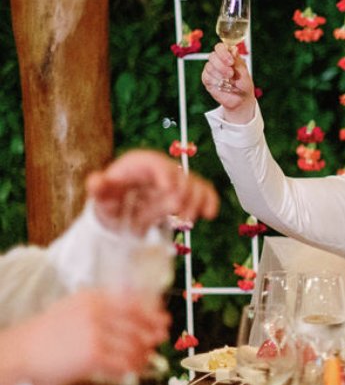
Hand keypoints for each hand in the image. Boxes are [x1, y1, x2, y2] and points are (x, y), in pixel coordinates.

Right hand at [2, 290, 168, 384]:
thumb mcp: (74, 310)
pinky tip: (132, 372)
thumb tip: (139, 313)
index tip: (164, 321)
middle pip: (139, 325)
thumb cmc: (49, 335)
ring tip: (142, 362)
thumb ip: (103, 308)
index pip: (134, 302)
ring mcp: (96, 333)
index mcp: (92, 298)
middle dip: (151, 337)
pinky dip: (131, 369)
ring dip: (142, 356)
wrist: (23, 353)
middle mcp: (96, 312)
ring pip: (134, 346)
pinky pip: (124, 364)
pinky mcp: (94, 355)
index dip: (153, 313)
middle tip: (156, 344)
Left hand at [88, 150, 218, 232]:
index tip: (169, 190)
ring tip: (186, 221)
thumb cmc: (112, 201)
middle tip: (179, 215)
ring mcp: (176, 180)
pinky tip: (209, 214)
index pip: (155, 164)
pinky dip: (209, 201)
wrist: (125, 211)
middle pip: (179, 176)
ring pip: (194, 184)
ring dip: (195, 203)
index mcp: (140, 165)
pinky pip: (203, 191)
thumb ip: (99, 188)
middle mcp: (161, 169)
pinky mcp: (187, 192)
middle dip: (182, 195)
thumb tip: (96, 182)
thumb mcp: (102, 197)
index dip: (165, 174)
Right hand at [201, 42, 257, 123]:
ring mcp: (211, 69)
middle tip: (231, 74)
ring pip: (209, 67)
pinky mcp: (207, 78)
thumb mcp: (244, 73)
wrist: (240, 99)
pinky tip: (221, 85)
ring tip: (229, 82)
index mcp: (228, 55)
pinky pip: (207, 77)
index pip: (220, 47)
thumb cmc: (243, 84)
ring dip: (220, 75)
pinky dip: (215, 81)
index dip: (223, 53)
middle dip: (222, 66)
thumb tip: (234, 49)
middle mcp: (218, 60)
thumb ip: (237, 61)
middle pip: (212, 56)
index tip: (231, 62)